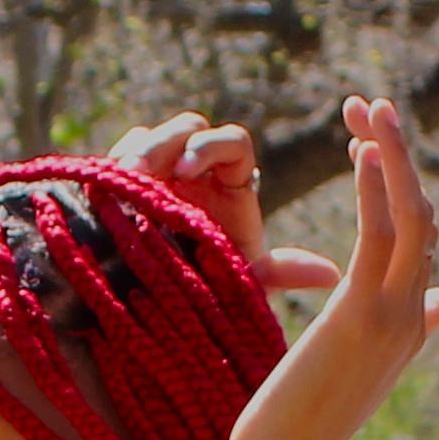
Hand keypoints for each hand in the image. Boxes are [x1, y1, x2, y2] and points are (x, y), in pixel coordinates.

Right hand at [100, 111, 314, 289]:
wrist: (160, 311)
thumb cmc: (210, 294)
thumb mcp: (242, 285)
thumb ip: (279, 273)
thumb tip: (333, 276)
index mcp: (230, 184)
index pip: (232, 143)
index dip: (209, 148)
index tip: (184, 172)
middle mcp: (196, 170)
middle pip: (188, 127)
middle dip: (166, 143)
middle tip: (143, 170)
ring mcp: (159, 172)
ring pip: (150, 136)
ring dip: (138, 150)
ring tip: (122, 175)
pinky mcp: (125, 182)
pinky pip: (120, 155)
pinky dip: (115, 162)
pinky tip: (105, 181)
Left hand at [221, 96, 438, 439]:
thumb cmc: (299, 421)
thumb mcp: (357, 365)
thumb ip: (406, 327)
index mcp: (412, 327)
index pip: (424, 240)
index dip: (403, 186)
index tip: (370, 147)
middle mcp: (414, 317)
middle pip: (425, 216)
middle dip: (400, 156)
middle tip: (371, 107)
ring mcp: (395, 317)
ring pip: (413, 216)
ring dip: (392, 155)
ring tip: (368, 108)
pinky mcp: (362, 316)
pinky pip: (381, 236)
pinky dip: (378, 187)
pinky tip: (362, 151)